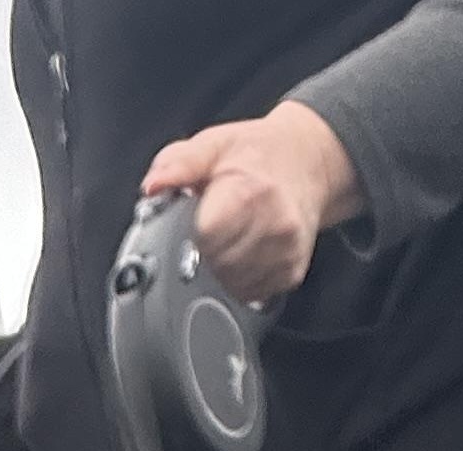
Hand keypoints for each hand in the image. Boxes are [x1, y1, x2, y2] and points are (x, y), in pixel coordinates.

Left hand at [141, 101, 363, 302]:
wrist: (309, 161)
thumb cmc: (258, 154)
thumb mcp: (214, 145)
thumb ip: (178, 164)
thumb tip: (153, 185)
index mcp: (249, 194)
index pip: (206, 238)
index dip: (193, 234)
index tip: (197, 220)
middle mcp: (274, 225)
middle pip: (218, 266)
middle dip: (205, 253)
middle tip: (214, 230)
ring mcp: (286, 252)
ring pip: (233, 286)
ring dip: (222, 271)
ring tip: (231, 240)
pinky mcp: (292, 272)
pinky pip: (253, 294)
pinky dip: (242, 280)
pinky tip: (245, 254)